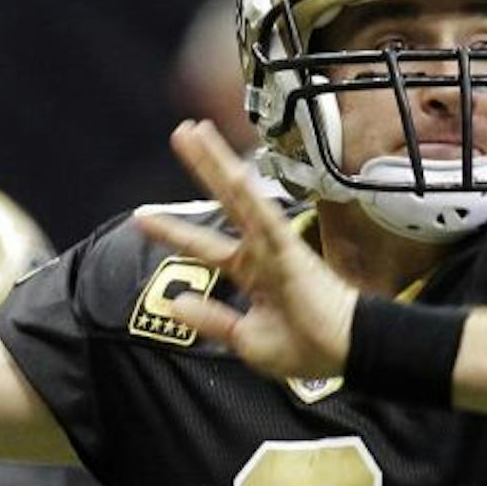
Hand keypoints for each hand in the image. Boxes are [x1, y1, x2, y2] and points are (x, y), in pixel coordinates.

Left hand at [131, 120, 359, 380]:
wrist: (343, 354)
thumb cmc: (305, 349)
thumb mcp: (245, 339)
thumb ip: (211, 319)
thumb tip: (176, 304)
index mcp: (250, 272)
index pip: (204, 244)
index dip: (173, 231)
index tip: (142, 217)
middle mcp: (260, 251)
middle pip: (223, 201)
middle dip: (202, 168)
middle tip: (180, 133)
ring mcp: (274, 247)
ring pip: (242, 196)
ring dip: (218, 164)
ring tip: (196, 131)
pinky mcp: (291, 251)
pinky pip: (268, 219)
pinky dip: (251, 197)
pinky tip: (234, 171)